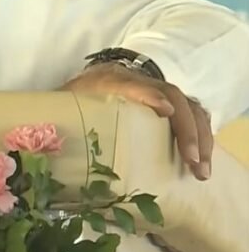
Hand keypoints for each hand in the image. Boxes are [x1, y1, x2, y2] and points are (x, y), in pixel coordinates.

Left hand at [63, 64, 212, 179]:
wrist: (84, 82)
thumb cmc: (71, 101)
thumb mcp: (63, 107)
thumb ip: (60, 118)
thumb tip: (48, 146)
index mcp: (106, 80)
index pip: (131, 82)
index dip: (148, 93)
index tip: (163, 110)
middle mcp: (137, 81)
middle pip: (171, 94)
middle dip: (186, 128)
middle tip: (191, 162)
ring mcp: (156, 89)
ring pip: (189, 105)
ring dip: (200, 137)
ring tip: (201, 171)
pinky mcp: (168, 103)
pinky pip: (193, 114)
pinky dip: (202, 136)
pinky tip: (202, 160)